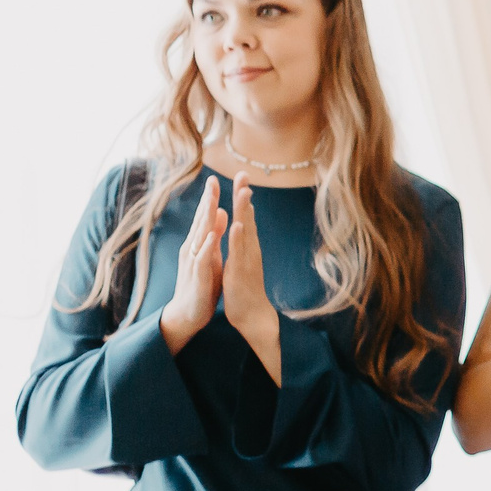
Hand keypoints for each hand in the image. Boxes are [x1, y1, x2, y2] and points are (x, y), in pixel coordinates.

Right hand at [159, 175, 229, 354]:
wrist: (189, 313)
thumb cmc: (202, 282)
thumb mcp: (211, 254)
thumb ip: (215, 233)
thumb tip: (221, 212)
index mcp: (200, 243)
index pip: (205, 216)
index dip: (210, 198)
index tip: (215, 179)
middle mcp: (193, 248)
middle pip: (201, 221)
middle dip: (207, 201)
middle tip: (212, 181)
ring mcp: (194, 261)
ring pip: (200, 236)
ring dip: (205, 219)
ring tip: (212, 201)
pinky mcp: (197, 276)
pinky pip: (201, 259)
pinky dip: (206, 247)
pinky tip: (211, 236)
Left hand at [219, 175, 281, 382]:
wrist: (252, 315)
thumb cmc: (244, 288)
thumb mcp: (241, 261)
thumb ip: (242, 243)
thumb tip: (241, 225)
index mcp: (247, 246)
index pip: (244, 217)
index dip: (242, 197)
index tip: (241, 177)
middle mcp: (250, 249)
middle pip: (247, 218)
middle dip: (245, 196)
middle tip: (244, 175)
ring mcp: (247, 260)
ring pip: (245, 231)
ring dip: (244, 212)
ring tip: (244, 193)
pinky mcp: (241, 272)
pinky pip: (240, 252)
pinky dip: (239, 238)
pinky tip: (238, 225)